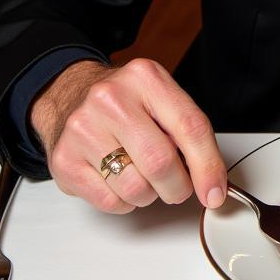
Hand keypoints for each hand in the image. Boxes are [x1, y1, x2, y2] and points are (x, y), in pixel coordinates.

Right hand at [29, 58, 227, 214]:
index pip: (190, 127)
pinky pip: (109, 202)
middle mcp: (111, 99)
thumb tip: (212, 182)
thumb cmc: (124, 101)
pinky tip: (120, 181)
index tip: (215, 192)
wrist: (69, 95)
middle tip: (178, 187)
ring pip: (135, 188)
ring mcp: (83, 129)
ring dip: (150, 195)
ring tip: (144, 177)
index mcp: (145, 78)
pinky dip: (125, 202)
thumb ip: (188, 131)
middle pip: (161, 162)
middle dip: (178, 187)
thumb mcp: (160, 97)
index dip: (208, 166)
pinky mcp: (64, 161)